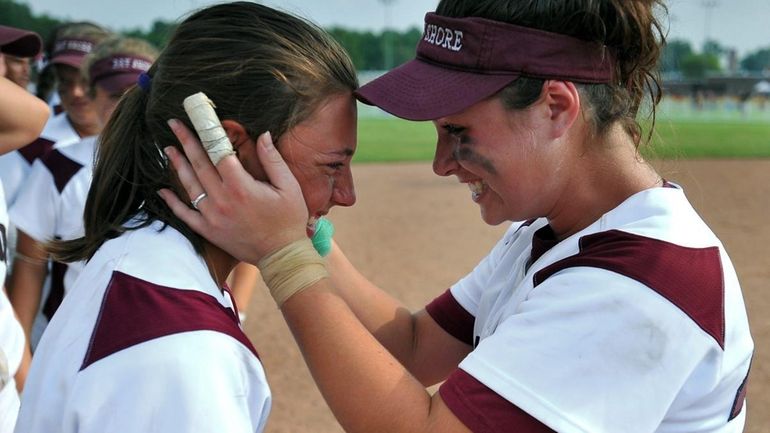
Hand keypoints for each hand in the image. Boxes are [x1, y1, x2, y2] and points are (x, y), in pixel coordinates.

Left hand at [158, 119, 307, 263]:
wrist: (282, 255)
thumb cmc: (289, 220)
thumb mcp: (288, 186)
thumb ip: (273, 159)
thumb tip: (263, 135)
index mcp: (241, 186)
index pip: (218, 152)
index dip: (206, 132)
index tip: (196, 118)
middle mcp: (222, 200)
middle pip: (199, 165)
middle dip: (186, 142)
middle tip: (174, 124)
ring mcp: (212, 217)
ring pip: (190, 186)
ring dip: (177, 165)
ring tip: (169, 149)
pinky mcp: (209, 231)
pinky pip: (185, 214)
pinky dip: (172, 202)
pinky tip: (162, 190)